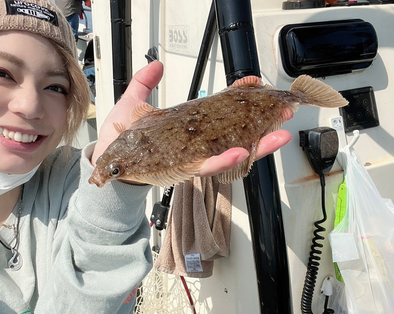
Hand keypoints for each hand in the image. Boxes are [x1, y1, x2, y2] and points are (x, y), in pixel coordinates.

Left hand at [90, 61, 291, 176]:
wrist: (110, 163)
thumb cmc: (123, 140)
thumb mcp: (134, 104)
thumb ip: (145, 83)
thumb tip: (155, 64)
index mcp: (189, 127)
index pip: (222, 112)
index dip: (241, 99)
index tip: (256, 86)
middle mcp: (196, 143)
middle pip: (236, 133)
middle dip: (263, 123)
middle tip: (283, 112)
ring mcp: (193, 157)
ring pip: (231, 152)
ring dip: (257, 144)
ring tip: (277, 133)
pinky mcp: (185, 169)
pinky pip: (210, 165)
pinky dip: (227, 160)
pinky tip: (242, 151)